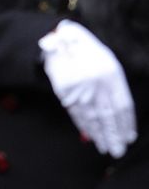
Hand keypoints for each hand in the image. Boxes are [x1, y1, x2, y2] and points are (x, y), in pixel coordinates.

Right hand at [39, 20, 136, 158]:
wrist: (58, 37)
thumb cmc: (85, 49)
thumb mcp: (105, 60)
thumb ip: (113, 84)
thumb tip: (122, 117)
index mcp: (111, 72)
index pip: (123, 104)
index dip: (127, 123)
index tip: (129, 137)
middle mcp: (97, 82)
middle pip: (108, 115)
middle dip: (114, 135)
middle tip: (118, 151)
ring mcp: (80, 87)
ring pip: (92, 117)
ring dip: (99, 135)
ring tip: (105, 148)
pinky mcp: (65, 91)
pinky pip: (77, 113)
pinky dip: (84, 126)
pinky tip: (90, 135)